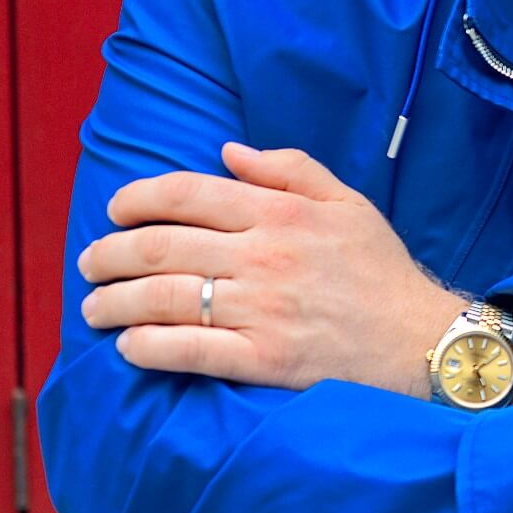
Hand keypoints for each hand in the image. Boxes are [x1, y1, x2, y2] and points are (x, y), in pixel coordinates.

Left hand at [78, 142, 463, 397]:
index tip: (114, 211)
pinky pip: (191, 351)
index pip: (187, 194)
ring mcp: (263, 311)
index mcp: (282, 214)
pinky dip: (149, 348)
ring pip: (163, 299)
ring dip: (113, 303)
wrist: (421, 339)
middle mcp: (265, 257)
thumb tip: (228, 152)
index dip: (136, 199)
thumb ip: (290, 170)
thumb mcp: (349, 204)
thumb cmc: (381, 271)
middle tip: (91, 263)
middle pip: (159, 247)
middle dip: (108, 253)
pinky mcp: (266, 360)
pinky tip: (129, 346)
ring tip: (94, 308)